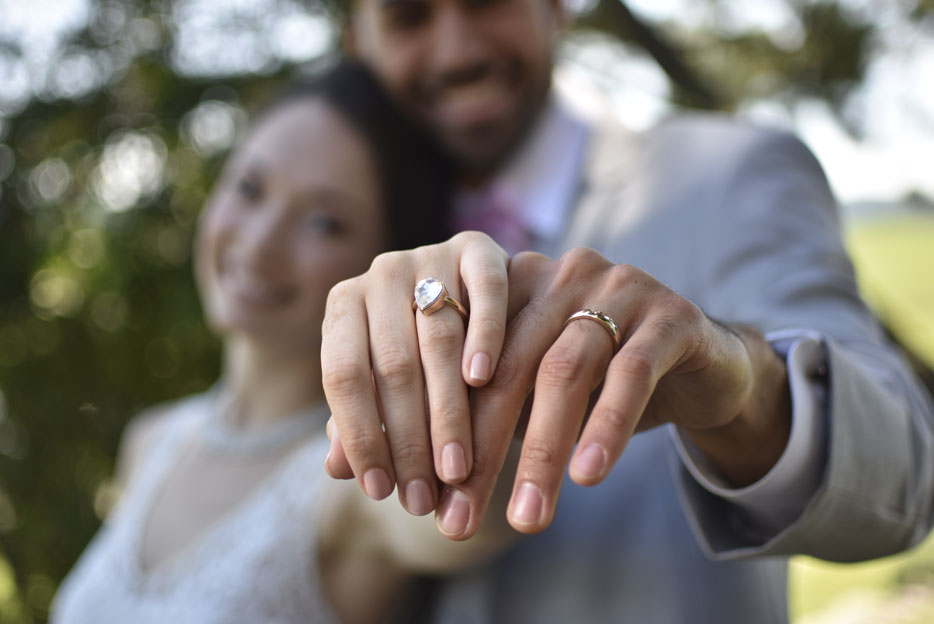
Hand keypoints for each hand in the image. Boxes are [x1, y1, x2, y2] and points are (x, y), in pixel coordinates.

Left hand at [321, 232, 509, 516]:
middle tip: (423, 497)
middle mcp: (380, 274)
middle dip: (408, 439)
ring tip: (456, 468)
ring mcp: (429, 254)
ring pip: (437, 337)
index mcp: (344, 305)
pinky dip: (484, 333)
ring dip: (447, 409)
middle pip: (392, 364)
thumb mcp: (386, 389)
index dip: (359, 435)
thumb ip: (362, 421)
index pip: (342, 375)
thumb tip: (336, 467)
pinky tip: (485, 379)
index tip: (379, 491)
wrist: (471, 297)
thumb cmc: (420, 358)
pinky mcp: (477, 246)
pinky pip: (483, 289)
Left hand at [440, 248, 790, 537]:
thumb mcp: (541, 398)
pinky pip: (632, 372)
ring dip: (542, 453)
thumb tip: (436, 492)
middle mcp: (561, 273)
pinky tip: (588, 476)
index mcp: (517, 284)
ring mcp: (617, 286)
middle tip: (461, 524)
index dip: (445, 434)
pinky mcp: (669, 313)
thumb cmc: (605, 384)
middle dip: (483, 453)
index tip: (433, 504)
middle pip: (509, 368)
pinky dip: (606, 426)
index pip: (466, 360)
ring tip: (527, 518)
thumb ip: (494, 422)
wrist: (702, 368)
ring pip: (565, 371)